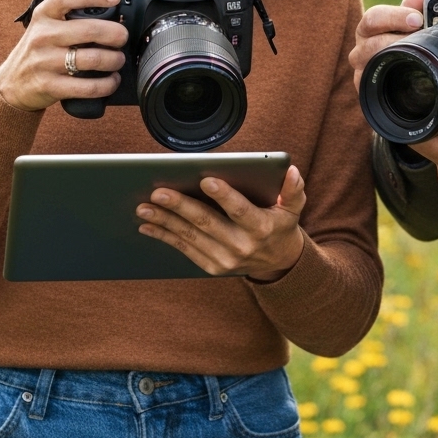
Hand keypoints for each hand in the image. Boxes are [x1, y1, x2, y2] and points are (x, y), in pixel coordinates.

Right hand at [0, 0, 128, 111]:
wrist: (12, 83)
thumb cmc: (40, 50)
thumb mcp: (47, 27)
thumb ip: (72, 18)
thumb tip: (115, 16)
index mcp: (44, 15)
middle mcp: (43, 35)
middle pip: (89, 30)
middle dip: (115, 34)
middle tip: (122, 38)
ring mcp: (44, 61)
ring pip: (92, 59)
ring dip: (114, 60)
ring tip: (118, 60)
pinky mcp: (49, 85)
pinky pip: (87, 86)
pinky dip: (106, 84)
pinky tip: (112, 81)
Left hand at [136, 165, 306, 280]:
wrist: (277, 263)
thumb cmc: (280, 225)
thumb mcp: (293, 207)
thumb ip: (293, 189)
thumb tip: (291, 171)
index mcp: (261, 227)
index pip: (240, 210)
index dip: (223, 195)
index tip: (205, 179)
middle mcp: (242, 245)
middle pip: (206, 223)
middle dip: (180, 206)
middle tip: (158, 192)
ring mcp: (225, 259)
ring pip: (190, 236)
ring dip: (165, 221)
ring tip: (144, 207)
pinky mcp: (212, 267)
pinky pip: (185, 249)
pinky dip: (165, 237)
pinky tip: (148, 226)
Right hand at [349, 0, 425, 91]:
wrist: (395, 63)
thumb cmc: (401, 39)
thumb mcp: (407, 21)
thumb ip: (412, 8)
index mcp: (368, 27)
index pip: (374, 18)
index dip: (396, 17)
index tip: (417, 19)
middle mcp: (360, 48)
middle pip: (372, 44)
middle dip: (399, 42)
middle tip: (421, 42)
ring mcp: (361, 69)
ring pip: (371, 65)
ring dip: (395, 62)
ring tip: (416, 59)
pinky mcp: (364, 88)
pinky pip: (370, 86)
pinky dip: (388, 83)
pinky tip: (405, 79)